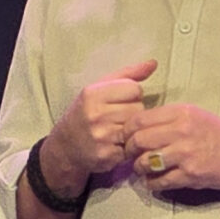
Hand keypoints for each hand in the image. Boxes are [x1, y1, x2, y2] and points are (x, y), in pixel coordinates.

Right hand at [46, 59, 157, 178]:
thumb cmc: (86, 111)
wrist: (66, 146)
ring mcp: (101, 137)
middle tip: (118, 117)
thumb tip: (153, 63)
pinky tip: (115, 144)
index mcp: (93, 94)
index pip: (134, 88)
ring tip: (117, 129)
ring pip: (137, 127)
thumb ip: (127, 74)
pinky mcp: (107, 156)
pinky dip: (128, 146)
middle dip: (132, 112)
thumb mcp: (99, 88)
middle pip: (138, 108)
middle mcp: (96, 114)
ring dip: (132, 129)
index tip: (120, 100)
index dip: (131, 94)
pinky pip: (132, 147)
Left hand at [128, 103, 219, 190]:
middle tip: (131, 156)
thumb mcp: (197, 115)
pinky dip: (152, 184)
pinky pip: (159, 182)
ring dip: (139, 169)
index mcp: (181, 112)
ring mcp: (185, 154)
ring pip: (144, 162)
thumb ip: (169, 119)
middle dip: (129, 151)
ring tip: (143, 169)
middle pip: (138, 140)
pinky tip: (155, 181)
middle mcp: (181, 130)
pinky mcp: (191, 175)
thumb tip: (140, 127)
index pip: (138, 119)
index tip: (127, 138)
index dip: (127, 131)